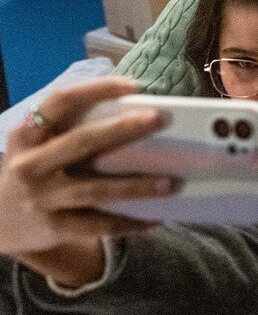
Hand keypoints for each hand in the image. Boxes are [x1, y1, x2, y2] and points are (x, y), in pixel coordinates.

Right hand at [0, 78, 175, 257]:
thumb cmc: (32, 173)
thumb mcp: (36, 147)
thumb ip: (69, 132)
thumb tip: (135, 117)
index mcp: (27, 136)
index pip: (60, 103)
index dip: (96, 90)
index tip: (133, 86)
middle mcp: (31, 164)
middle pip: (82, 142)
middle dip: (123, 129)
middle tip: (159, 119)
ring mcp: (42, 198)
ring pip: (96, 190)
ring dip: (138, 186)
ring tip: (172, 182)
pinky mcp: (53, 228)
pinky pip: (100, 225)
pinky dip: (130, 222)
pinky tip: (156, 218)